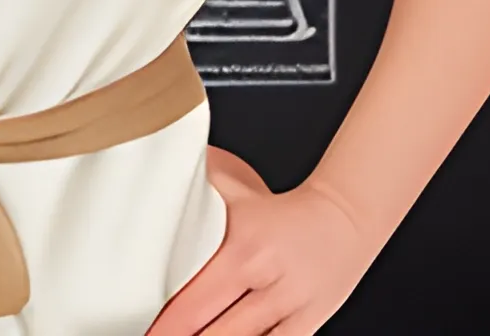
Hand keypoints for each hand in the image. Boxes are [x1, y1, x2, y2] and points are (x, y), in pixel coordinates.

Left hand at [145, 147, 377, 335]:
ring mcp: (289, 308)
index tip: (147, 330)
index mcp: (242, 247)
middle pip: (216, 331)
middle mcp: (266, 281)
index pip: (194, 300)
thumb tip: (154, 169)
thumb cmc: (278, 207)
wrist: (342, 217)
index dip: (167, 325)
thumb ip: (194, 185)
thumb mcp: (234, 185)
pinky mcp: (307, 326)